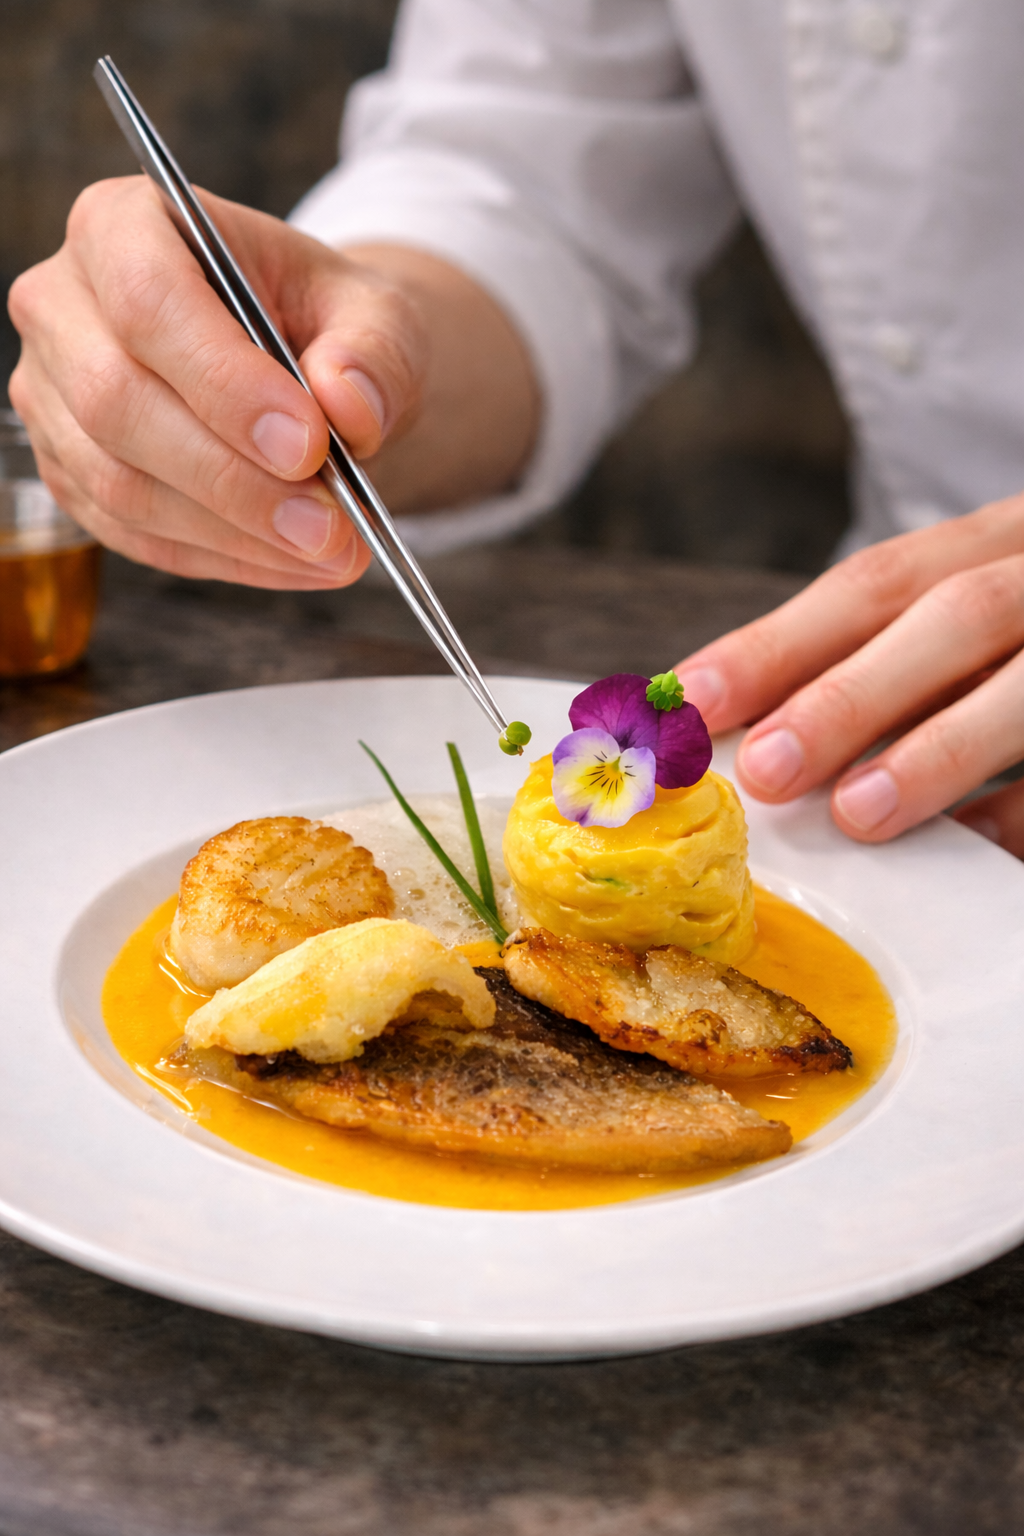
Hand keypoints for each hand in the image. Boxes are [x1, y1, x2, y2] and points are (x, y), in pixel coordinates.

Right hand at [8, 177, 536, 587]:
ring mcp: (52, 396)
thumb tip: (348, 405)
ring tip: (329, 550)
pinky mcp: (69, 474)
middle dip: (233, 479)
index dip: (225, 383)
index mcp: (125, 225)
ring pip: (119, 483)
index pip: (149, 301)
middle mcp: (63, 303)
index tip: (309, 447)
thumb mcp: (377, 313)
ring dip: (233, 533)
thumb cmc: (326, 322)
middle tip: (329, 525)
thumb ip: (373, 353)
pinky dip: (222, 558)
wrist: (303, 365)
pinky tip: (291, 561)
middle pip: (117, 401)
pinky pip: (134, 534)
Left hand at [675, 494, 1023, 857]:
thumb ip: (897, 671)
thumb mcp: (980, 623)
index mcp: (999, 543)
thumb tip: (779, 750)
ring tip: (862, 811)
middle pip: (952, 615)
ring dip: (943, 746)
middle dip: (851, 691)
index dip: (779, 639)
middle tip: (768, 767)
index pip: (873, 583)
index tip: (691, 700)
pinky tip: (984, 841)